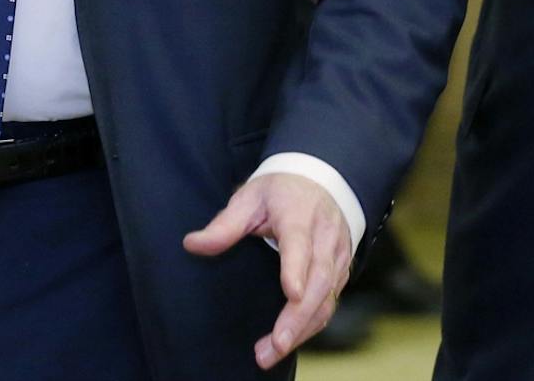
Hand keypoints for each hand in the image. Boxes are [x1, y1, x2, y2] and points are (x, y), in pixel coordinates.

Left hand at [183, 172, 353, 369]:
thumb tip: (192, 244)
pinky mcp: (341, 270)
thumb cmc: (281, 191)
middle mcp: (324, 236)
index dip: (296, 268)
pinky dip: (312, 325)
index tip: (291, 293)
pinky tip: (289, 342)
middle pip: (318, 279)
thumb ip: (224, 224)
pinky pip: (330, 301)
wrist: (322, 180)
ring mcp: (337, 254)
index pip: (299, 243)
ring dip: (304, 328)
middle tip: (276, 344)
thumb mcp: (250, 197)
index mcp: (299, 214)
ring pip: (327, 296)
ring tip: (274, 352)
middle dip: (298, 316)